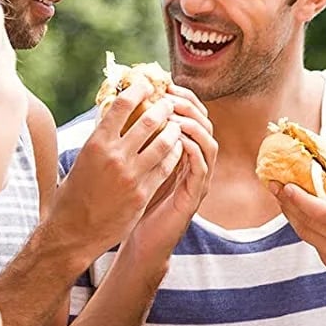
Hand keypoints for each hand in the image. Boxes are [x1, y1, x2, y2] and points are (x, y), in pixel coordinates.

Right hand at [50, 76, 187, 260]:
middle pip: (147, 122)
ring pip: (163, 144)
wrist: (75, 230)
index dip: (137, 91)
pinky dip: (175, 154)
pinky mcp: (143, 193)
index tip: (147, 83)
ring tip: (178, 124)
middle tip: (170, 102)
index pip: (121, 107)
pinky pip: (166, 168)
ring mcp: (132, 175)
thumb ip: (101, 139)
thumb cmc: (75, 193)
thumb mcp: (83, 159)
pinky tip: (179, 148)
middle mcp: (115, 155)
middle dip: (162, 108)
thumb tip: (112, 117)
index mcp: (96, 143)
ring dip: (173, 131)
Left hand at [123, 90, 217, 264]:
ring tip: (175, 114)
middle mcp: (194, 165)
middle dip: (190, 106)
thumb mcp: (134, 164)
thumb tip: (117, 107)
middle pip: (205, 126)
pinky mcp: (193, 198)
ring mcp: (197, 182)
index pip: (191, 118)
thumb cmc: (135, 203)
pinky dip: (192, 150)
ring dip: (194, 126)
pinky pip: (201, 168)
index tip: (165, 84)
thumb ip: (135, 139)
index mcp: (181, 154)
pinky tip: (177, 139)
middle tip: (171, 95)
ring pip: (209, 144)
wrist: (142, 241)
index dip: (182, 98)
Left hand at [271, 167, 325, 279]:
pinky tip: (301, 214)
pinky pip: (312, 241)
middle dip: (286, 202)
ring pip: (304, 232)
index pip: (318, 210)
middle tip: (273, 184)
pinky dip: (304, 226)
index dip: (297, 198)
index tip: (284, 184)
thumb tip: (323, 152)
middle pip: (305, 221)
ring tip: (282, 197)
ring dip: (290, 214)